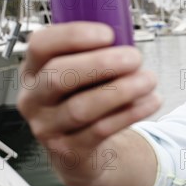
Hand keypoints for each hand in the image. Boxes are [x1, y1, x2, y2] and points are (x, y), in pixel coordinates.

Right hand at [18, 22, 159, 185]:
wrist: (81, 151)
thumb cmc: (84, 101)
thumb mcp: (81, 76)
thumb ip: (95, 56)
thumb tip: (127, 40)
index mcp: (33, 70)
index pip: (40, 45)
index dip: (73, 36)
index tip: (109, 34)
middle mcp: (34, 98)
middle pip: (58, 76)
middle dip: (101, 63)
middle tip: (135, 57)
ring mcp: (47, 127)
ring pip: (81, 107)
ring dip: (121, 90)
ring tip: (149, 80)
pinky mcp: (68, 151)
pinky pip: (101, 130)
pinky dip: (130, 113)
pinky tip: (151, 101)